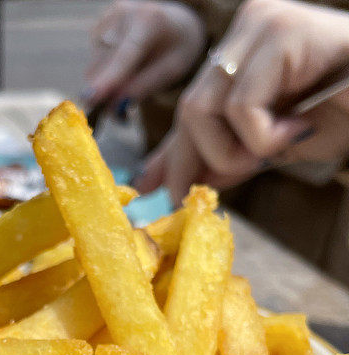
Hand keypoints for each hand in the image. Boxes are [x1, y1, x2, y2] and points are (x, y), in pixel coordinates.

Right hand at [84, 0, 205, 108]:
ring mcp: (106, 19)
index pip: (125, 55)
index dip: (108, 79)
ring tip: (128, 88)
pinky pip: (93, 65)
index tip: (91, 98)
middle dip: (108, 95)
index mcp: (149, 20)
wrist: (173, 21)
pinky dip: (104, 77)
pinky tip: (122, 72)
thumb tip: (115, 104)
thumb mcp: (172, 69)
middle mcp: (123, 14)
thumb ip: (145, 86)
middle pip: (104, 65)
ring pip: (94, 69)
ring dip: (106, 88)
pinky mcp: (96, 28)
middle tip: (122, 116)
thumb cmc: (176, 47)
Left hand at [137, 0, 348, 202]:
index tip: (163, 191)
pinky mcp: (278, 30)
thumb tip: (177, 182)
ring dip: (238, 151)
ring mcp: (260, 23)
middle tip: (248, 170)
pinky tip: (298, 128)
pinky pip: (240, 108)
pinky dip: (264, 137)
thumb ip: (226, 157)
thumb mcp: (273, 145)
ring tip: (283, 143)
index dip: (176, 155)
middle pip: (188, 111)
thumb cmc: (345, 114)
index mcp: (241, 50)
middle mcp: (245, 28)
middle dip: (206, 158)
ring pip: (202, 110)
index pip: (192, 109)